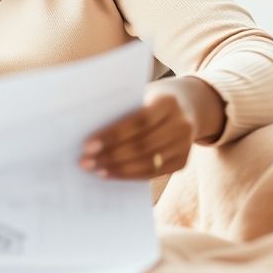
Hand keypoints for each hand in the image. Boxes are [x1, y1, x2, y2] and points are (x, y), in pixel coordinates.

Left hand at [78, 76, 224, 179]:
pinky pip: (153, 173)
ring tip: (95, 169)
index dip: (113, 134)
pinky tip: (111, 173)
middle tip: (86, 162)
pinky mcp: (182, 162)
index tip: (88, 145)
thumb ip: (121, 110)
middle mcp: (181, 124)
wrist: (185, 108)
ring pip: (147, 162)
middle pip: (142, 144)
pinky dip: (129, 175)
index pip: (139, 121)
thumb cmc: (150, 101)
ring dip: (118, 168)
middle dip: (111, 155)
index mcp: (169, 102)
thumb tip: (89, 132)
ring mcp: (184, 145)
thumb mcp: (140, 96)